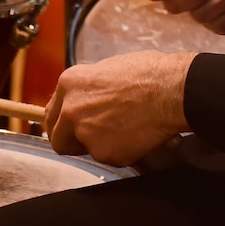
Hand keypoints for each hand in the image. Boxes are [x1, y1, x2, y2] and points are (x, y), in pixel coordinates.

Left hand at [45, 51, 194, 166]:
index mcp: (70, 83)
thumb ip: (89, 88)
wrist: (172, 91)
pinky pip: (108, 157)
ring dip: (100, 144)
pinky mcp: (104, 153)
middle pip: (58, 138)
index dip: (62, 123)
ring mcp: (86, 133)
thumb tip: (88, 99)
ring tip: (125, 129)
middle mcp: (71, 109)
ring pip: (85, 149)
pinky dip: (121, 151)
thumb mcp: (109, 69)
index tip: (69, 128)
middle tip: (91, 139)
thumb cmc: (150, 74)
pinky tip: (135, 135)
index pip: (52, 113)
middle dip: (72, 141)